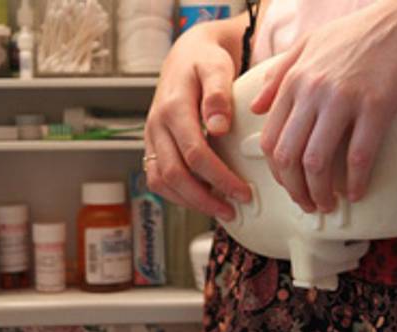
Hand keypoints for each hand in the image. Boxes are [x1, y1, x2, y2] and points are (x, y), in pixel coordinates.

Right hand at [144, 25, 251, 220]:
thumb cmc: (205, 62)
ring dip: (188, 201)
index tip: (244, 192)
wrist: (185, 56)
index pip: (195, 154)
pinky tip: (201, 198)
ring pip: (161, 181)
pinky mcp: (154, 144)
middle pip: (174, 174)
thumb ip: (218, 95)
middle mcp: (157, 125)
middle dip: (204, 198)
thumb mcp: (216, 67)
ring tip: (219, 210)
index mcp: (173, 108)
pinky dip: (176, 194)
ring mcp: (152, 136)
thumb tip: (219, 127)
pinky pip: (157, 178)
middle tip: (232, 210)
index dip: (219, 178)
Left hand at [251, 0, 396, 212]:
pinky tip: (356, 193)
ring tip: (326, 205)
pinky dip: (355, 181)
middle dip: (293, 190)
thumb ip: (277, 76)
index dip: (276, 172)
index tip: (287, 185)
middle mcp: (312, 94)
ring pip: (317, 162)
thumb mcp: (305, 46)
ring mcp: (342, 101)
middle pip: (288, 156)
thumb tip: (255, 107)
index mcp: (293, 83)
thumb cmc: (354, 35)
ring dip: (319, 192)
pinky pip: (359, 155)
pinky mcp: (375, 107)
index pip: (271, 139)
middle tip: (305, 204)